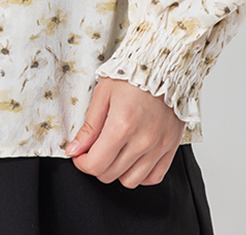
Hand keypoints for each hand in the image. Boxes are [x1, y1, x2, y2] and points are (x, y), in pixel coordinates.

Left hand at [64, 77, 184, 185]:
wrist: (162, 66)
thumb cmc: (131, 75)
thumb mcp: (103, 94)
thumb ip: (89, 126)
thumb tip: (74, 149)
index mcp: (122, 125)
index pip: (95, 164)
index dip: (81, 163)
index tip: (79, 155)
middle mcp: (142, 140)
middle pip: (110, 174)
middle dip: (96, 165)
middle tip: (94, 150)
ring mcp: (159, 147)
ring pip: (131, 181)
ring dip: (117, 171)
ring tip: (114, 152)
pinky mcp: (171, 148)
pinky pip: (153, 178)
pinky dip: (140, 174)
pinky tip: (133, 158)